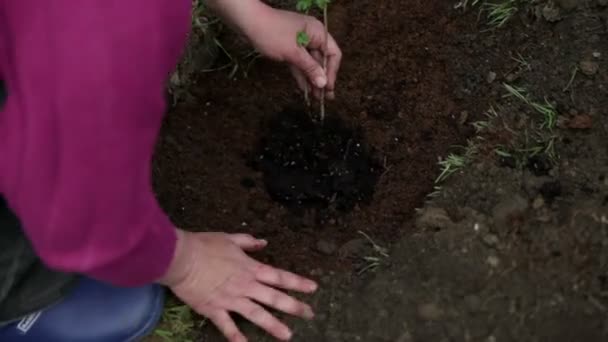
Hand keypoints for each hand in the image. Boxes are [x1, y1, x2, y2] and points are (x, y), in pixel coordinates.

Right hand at [159, 230, 317, 341]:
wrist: (181, 258)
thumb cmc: (205, 245)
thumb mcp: (229, 239)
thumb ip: (248, 242)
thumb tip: (263, 243)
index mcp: (250, 268)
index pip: (279, 276)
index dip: (297, 282)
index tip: (313, 288)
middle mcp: (245, 286)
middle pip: (274, 298)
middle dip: (294, 306)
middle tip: (310, 314)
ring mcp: (231, 300)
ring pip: (257, 315)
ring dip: (273, 325)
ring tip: (288, 336)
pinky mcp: (214, 310)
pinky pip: (228, 326)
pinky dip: (236, 338)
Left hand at [245, 7, 341, 98]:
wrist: (246, 22)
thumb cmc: (272, 33)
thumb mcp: (293, 53)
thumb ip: (310, 68)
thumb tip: (323, 83)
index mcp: (318, 32)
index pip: (333, 54)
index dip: (332, 72)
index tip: (328, 88)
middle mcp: (312, 36)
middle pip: (322, 60)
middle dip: (322, 79)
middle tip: (323, 99)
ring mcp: (300, 42)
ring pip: (310, 63)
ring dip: (311, 79)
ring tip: (314, 98)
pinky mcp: (288, 47)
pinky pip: (299, 63)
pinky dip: (301, 74)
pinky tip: (303, 88)